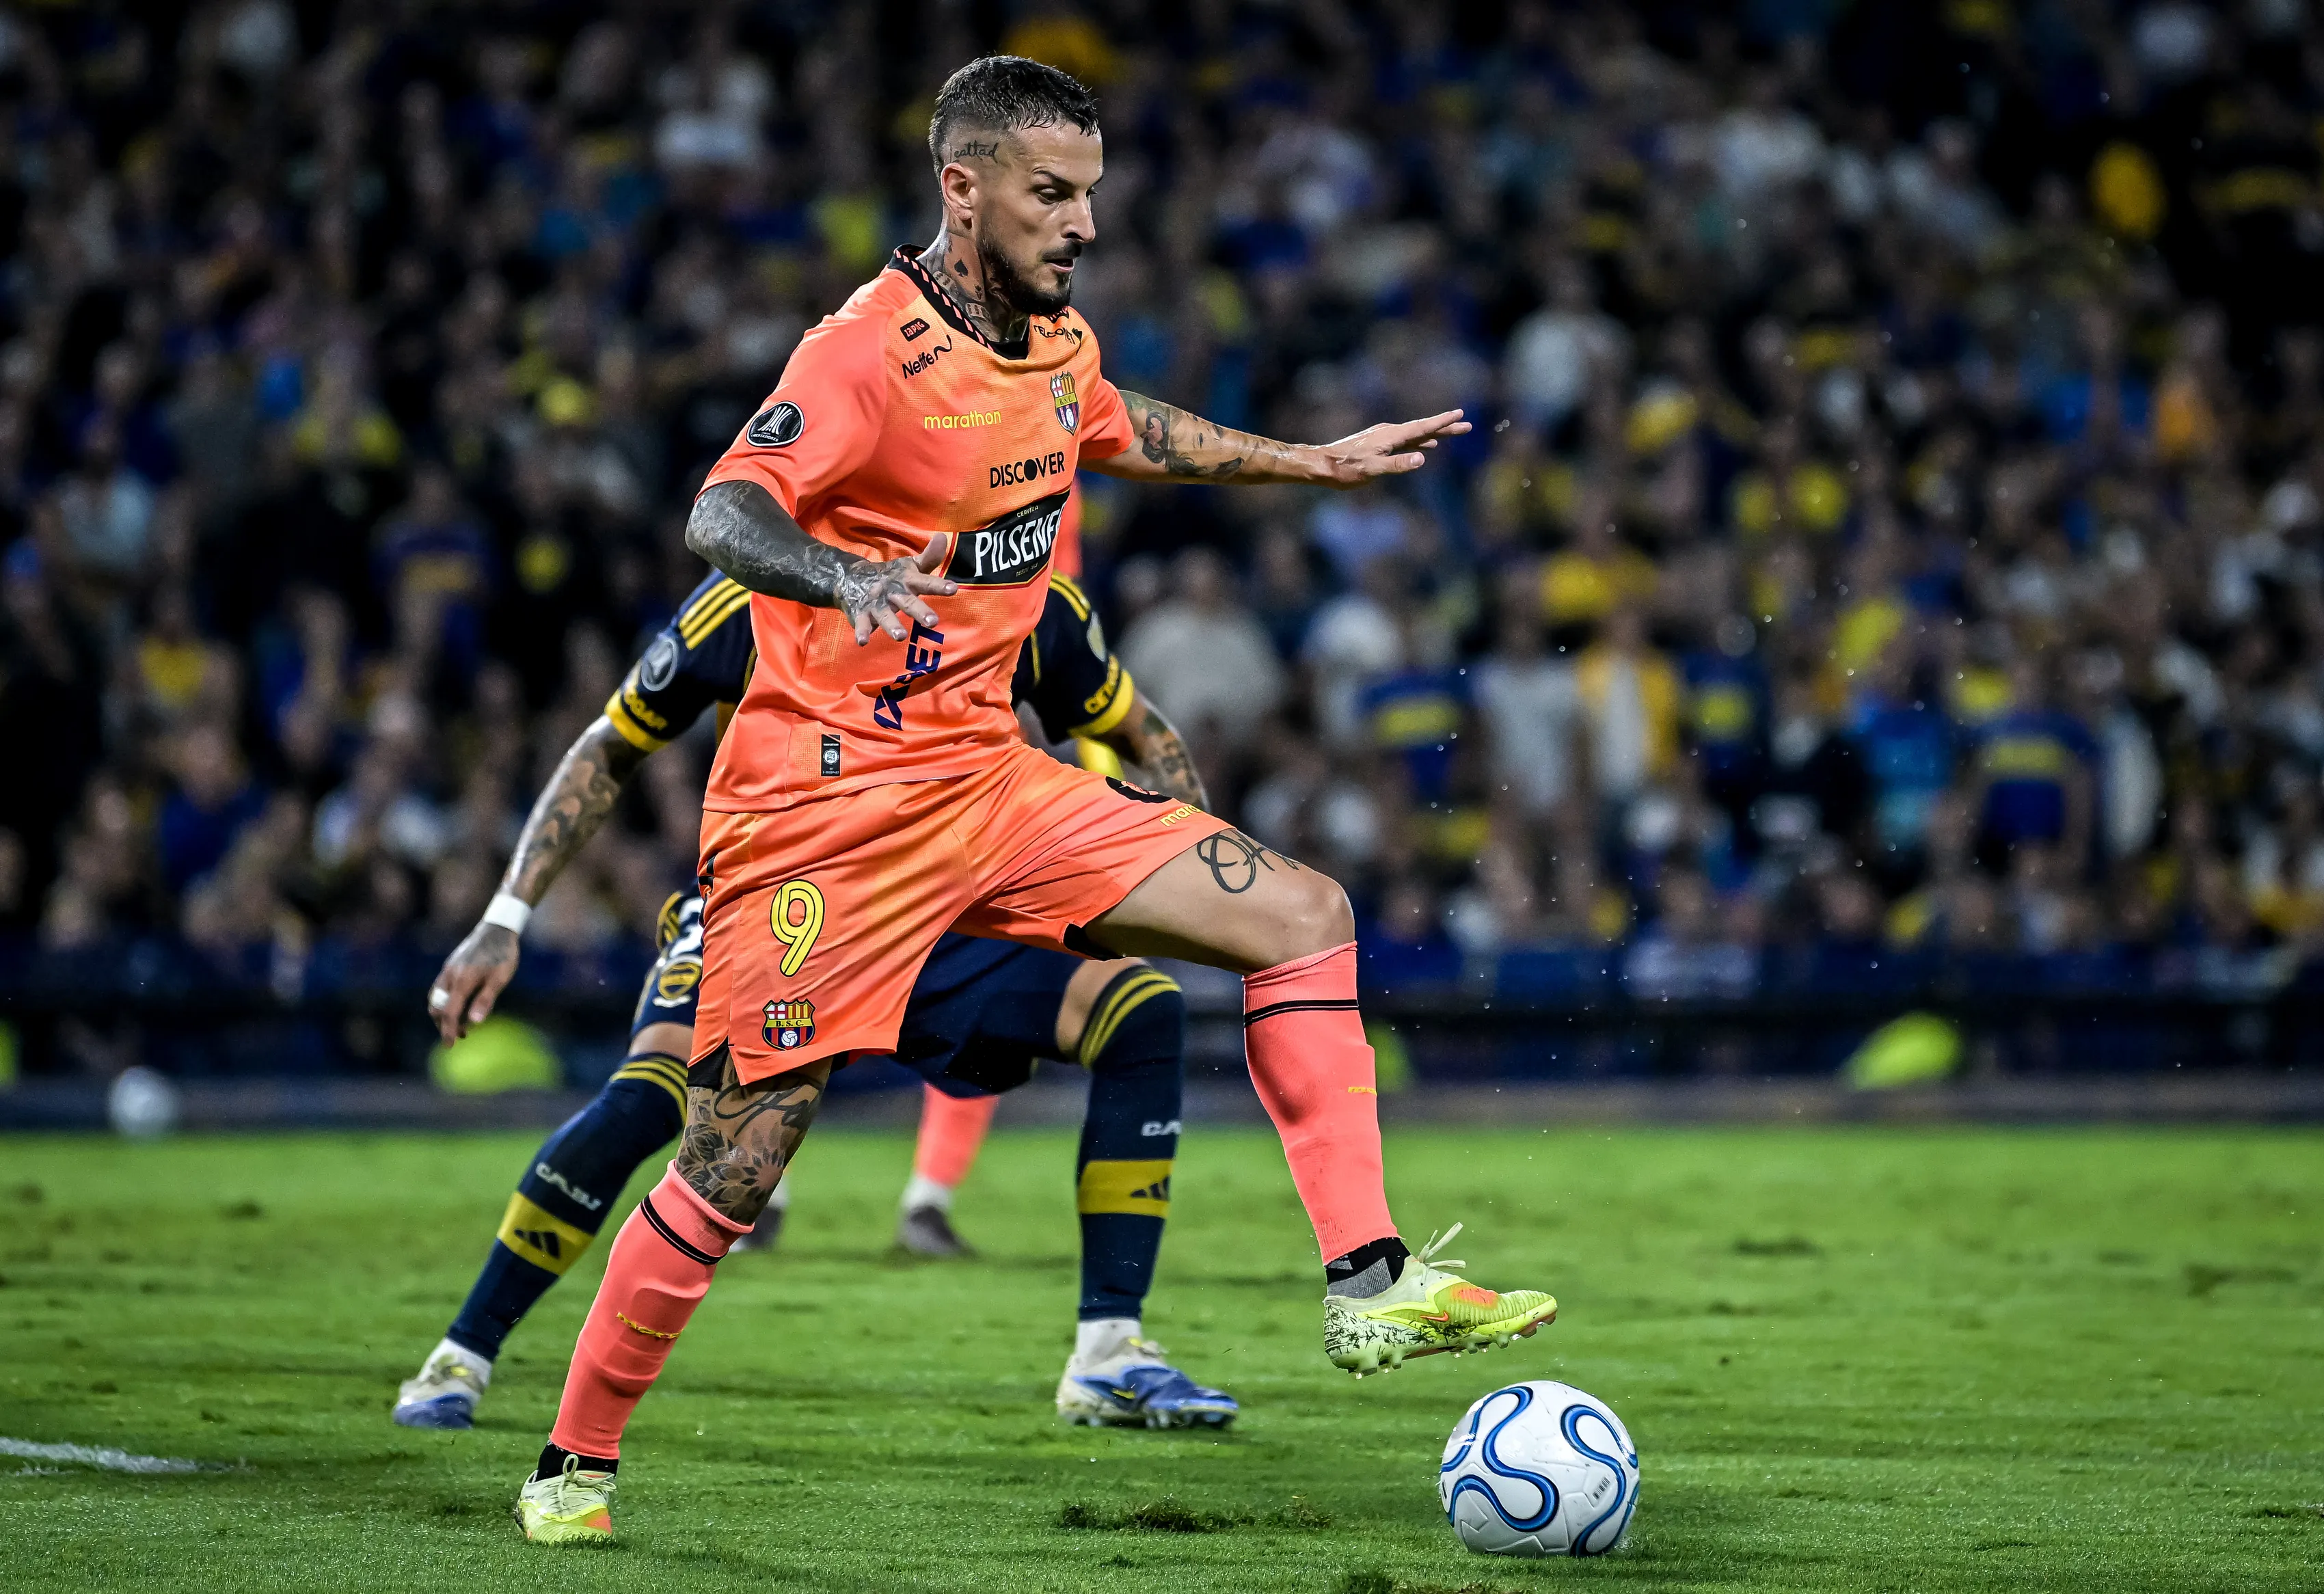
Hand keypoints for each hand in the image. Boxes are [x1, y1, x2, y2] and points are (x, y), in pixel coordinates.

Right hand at [427, 922, 519, 1043]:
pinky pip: (440, 989)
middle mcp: (450, 976)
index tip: (449, 1046)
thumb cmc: (503, 955)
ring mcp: (448, 970)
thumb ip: (485, 1000)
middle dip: (444, 1025)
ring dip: (444, 1014)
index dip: (448, 1030)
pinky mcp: (450, 966)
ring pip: (436, 998)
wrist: (497, 929)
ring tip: (462, 1024)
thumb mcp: (500, 979)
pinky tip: (460, 1006)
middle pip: (437, 1007)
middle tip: (460, 1036)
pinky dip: (445, 1002)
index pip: (449, 1013)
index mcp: (462, 981)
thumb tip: (474, 1023)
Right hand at [837, 535, 955, 643]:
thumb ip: (929, 558)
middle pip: (907, 601)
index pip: (925, 582)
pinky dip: (861, 632)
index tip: (954, 589)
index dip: (939, 586)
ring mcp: (876, 603)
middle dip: (920, 611)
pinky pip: (861, 624)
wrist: (851, 577)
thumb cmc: (891, 576)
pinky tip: (863, 641)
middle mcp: (892, 591)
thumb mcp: (910, 567)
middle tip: (933, 622)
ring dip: (892, 625)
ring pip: (885, 615)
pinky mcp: (861, 613)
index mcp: (907, 580)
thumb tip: (943, 537)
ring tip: (901, 636)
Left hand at [1309, 410, 1470, 487]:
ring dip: (1434, 434)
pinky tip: (1426, 447)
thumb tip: (1423, 459)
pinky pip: (1406, 441)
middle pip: (1423, 429)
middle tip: (1466, 425)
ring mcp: (1384, 437)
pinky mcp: (1380, 444)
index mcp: (1390, 436)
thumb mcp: (1373, 470)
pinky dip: (1420, 442)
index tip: (1460, 414)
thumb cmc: (1346, 469)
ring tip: (1451, 433)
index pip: (1422, 428)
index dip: (1442, 422)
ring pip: (1415, 435)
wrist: (1323, 464)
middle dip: (1445, 427)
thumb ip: (1398, 464)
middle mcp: (1389, 432)